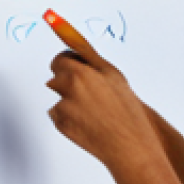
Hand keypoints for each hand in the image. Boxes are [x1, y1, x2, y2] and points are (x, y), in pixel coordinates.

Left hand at [44, 22, 163, 171]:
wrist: (128, 144)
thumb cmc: (125, 109)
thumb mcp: (112, 75)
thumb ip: (90, 57)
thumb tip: (74, 39)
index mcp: (79, 74)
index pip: (59, 60)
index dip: (69, 64)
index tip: (75, 68)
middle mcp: (67, 90)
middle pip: (55, 78)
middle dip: (68, 82)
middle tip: (90, 92)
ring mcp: (62, 109)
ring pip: (58, 98)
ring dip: (69, 100)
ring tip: (93, 110)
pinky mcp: (61, 125)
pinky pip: (58, 115)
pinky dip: (69, 117)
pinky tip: (88, 122)